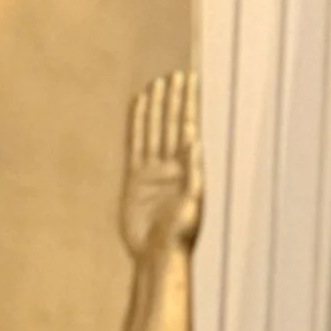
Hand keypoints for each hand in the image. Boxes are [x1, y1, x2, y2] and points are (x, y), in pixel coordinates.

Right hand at [121, 72, 201, 260]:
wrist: (157, 255)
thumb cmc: (180, 235)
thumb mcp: (192, 204)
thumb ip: (194, 173)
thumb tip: (195, 141)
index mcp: (188, 170)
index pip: (188, 128)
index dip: (189, 104)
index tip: (191, 81)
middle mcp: (171, 166)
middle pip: (172, 124)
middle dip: (174, 99)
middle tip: (175, 74)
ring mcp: (153, 170)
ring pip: (154, 129)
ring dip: (156, 108)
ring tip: (157, 84)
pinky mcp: (135, 177)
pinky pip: (135, 143)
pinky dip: (137, 124)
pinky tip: (138, 107)